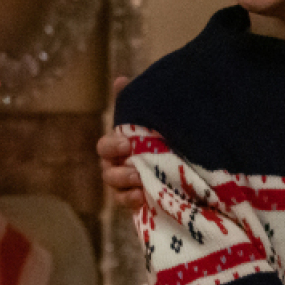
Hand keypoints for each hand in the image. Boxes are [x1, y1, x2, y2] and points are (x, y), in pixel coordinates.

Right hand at [100, 76, 146, 211]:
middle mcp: (118, 167)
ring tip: (141, 184)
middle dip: (120, 172)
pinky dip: (133, 201)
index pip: (105, 147)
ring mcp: (126, 187)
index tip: (128, 144)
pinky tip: (144, 198)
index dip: (113, 146)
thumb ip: (132, 103)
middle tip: (136, 170)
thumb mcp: (148, 119)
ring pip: (116, 190)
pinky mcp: (138, 201)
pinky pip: (128, 204)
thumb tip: (120, 80)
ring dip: (126, 187)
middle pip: (108, 172)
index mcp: (117, 147)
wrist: (180, 161)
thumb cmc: (157, 136)